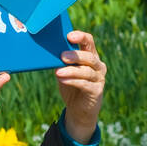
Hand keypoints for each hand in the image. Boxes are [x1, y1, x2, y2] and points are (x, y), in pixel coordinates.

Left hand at [56, 29, 105, 144]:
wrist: (79, 109)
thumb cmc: (71, 86)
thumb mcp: (65, 71)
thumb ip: (61, 62)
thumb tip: (47, 52)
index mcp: (91, 56)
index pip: (89, 42)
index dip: (80, 37)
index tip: (69, 36)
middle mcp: (98, 66)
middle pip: (89, 56)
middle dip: (75, 55)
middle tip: (62, 56)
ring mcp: (99, 78)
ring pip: (87, 71)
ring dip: (72, 70)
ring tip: (59, 72)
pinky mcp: (96, 91)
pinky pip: (85, 84)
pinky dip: (73, 81)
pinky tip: (63, 80)